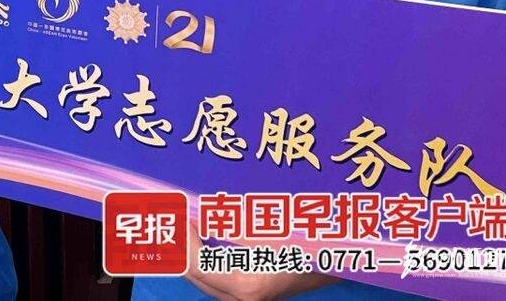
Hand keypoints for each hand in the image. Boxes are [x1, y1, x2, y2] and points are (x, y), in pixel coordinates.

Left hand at [184, 224, 336, 300]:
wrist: (331, 261)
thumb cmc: (302, 239)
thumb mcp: (262, 227)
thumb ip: (225, 224)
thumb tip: (193, 214)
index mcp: (246, 284)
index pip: (198, 265)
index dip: (184, 239)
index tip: (180, 215)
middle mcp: (241, 299)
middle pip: (194, 276)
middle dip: (180, 246)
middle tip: (174, 215)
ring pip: (201, 279)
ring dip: (188, 252)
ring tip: (183, 223)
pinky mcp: (244, 295)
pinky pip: (212, 279)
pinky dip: (201, 258)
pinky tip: (199, 237)